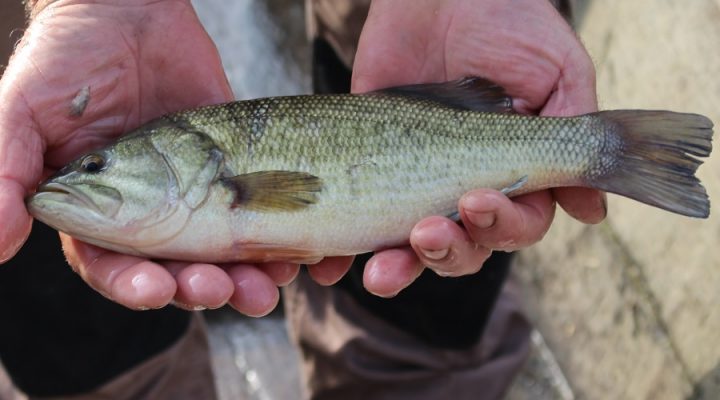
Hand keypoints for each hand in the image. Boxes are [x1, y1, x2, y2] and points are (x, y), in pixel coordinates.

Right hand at [0, 0, 298, 314]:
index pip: (112, 264)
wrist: (129, 10)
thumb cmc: (67, 57)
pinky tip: (289, 257)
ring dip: (240, 279)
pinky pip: (258, 212)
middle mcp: (149, 210)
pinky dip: (274, 241)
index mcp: (97, 209)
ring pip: (220, 252)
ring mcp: (195, 192)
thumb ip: (5, 170)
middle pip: (174, 269)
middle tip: (218, 290)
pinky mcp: (235, 170)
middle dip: (195, 287)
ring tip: (261, 290)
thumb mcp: (23, 110)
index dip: (131, 284)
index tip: (155, 289)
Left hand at [305, 0, 605, 296]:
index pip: (517, 225)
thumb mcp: (557, 72)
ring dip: (399, 267)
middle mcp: (465, 186)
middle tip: (427, 232)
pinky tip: (326, 266)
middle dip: (448, 251)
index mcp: (513, 173)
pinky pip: (355, 220)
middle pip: (464, 248)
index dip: (500, 226)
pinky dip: (339, 252)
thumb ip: (571, 132)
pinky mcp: (368, 172)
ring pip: (410, 248)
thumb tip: (591, 210)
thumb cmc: (508, 23)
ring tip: (380, 270)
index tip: (476, 200)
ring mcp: (414, 183)